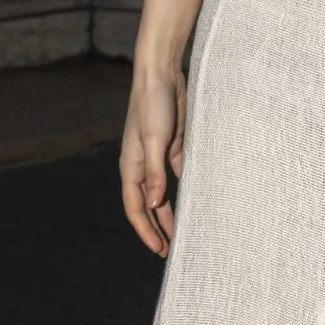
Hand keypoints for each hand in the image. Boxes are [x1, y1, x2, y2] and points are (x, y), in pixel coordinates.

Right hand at [120, 62, 186, 254]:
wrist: (162, 75)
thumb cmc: (153, 105)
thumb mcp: (155, 141)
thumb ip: (155, 173)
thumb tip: (155, 204)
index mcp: (131, 166)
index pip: (135, 207)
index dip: (145, 230)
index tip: (158, 248)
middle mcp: (142, 165)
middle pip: (147, 204)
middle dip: (155, 227)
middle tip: (167, 250)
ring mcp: (157, 156)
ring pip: (161, 193)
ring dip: (168, 213)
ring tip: (178, 233)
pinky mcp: (172, 147)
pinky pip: (176, 176)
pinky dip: (182, 190)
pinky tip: (192, 200)